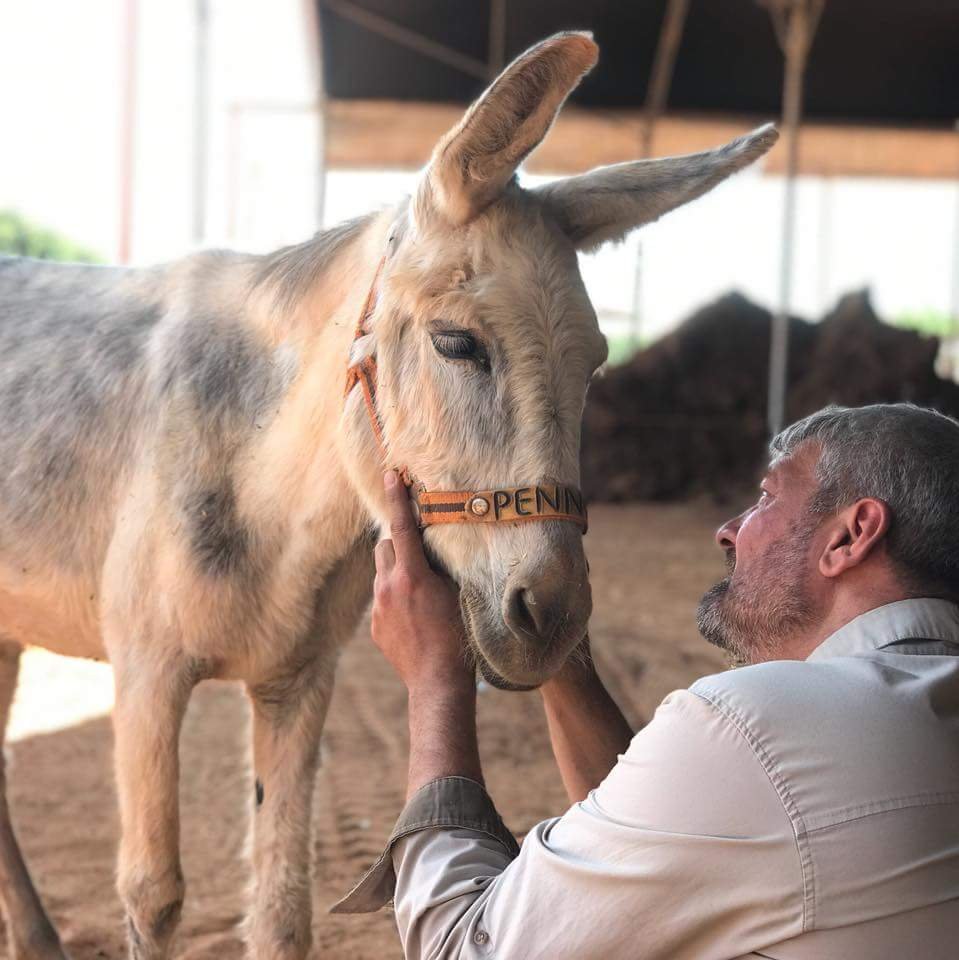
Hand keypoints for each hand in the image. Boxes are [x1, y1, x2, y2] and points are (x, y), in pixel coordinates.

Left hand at [371, 471, 472, 695]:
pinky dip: (395, 598)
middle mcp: (388, 588)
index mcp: (411, 575)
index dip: (397, 498)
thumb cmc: (458, 637)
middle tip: (421, 552)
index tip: (391, 474)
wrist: (438, 683)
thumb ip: (442, 566)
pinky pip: (382, 600)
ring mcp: (378, 609)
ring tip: (421, 592)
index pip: (403, 527)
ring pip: (382, 573)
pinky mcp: (375, 627)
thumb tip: (436, 546)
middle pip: (386, 546)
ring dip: (398, 572)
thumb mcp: (458, 593)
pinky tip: (416, 617)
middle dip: (400, 542)